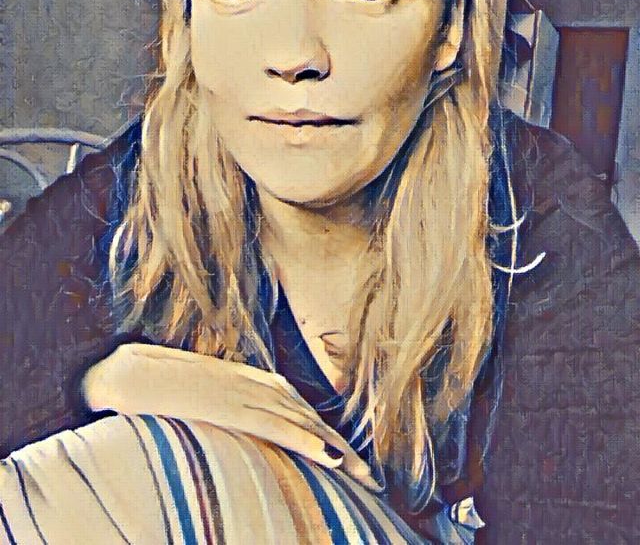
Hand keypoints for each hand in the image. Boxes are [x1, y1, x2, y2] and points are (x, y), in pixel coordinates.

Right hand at [81, 342, 378, 490]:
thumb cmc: (157, 385)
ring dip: (335, 449)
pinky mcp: (231, 406)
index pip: (298, 408)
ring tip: (363, 476)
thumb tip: (238, 426)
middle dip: (341, 448)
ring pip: (301, 422)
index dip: (325, 434)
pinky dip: (305, 439)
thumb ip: (223, 405)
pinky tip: (328, 457)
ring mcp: (243, 393)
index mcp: (247, 381)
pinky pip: (275, 425)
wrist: (126, 370)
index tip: (348, 459)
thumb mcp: (198, 395)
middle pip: (308, 417)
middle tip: (371, 478)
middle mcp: (253, 384)